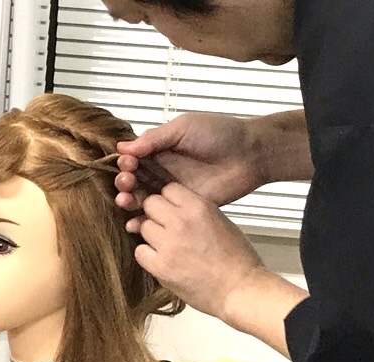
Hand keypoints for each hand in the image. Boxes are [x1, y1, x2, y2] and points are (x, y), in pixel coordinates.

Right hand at [115, 113, 266, 210]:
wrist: (250, 155)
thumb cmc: (219, 134)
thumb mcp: (183, 128)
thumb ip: (155, 138)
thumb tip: (122, 148)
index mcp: (160, 149)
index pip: (133, 158)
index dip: (125, 163)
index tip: (127, 165)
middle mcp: (162, 170)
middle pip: (133, 180)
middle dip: (124, 182)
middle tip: (127, 183)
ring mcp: (172, 190)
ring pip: (142, 198)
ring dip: (129, 200)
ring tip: (126, 201)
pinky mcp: (183, 207)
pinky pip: (159, 216)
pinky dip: (142, 220)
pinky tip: (133, 223)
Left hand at [132, 182, 263, 326]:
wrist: (241, 291)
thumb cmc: (237, 261)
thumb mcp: (221, 221)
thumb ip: (195, 211)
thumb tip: (175, 208)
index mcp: (199, 207)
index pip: (168, 189)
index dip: (169, 199)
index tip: (171, 208)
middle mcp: (181, 222)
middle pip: (150, 204)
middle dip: (156, 214)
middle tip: (166, 227)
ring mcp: (168, 245)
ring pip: (142, 227)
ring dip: (152, 235)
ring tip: (167, 246)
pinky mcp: (160, 267)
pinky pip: (140, 252)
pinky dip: (147, 255)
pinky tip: (161, 260)